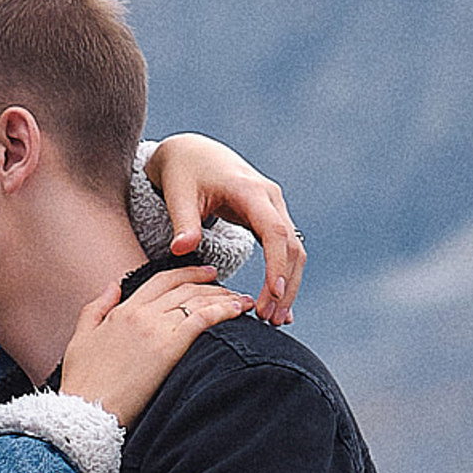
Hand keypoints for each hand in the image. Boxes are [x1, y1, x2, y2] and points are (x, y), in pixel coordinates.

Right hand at [58, 268, 251, 423]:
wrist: (84, 411)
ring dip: (224, 296)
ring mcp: (155, 329)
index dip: (187, 273)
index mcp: (123, 310)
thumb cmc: (82, 383)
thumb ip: (97, 307)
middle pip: (184, 288)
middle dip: (212, 283)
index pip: (162, 281)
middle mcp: (141, 313)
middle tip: (230, 286)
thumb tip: (113, 285)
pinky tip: (238, 310)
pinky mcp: (168, 349)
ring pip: (197, 300)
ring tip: (243, 300)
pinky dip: (223, 310)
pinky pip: (202, 319)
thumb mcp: (81, 337)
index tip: (206, 273)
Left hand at [147, 134, 306, 323]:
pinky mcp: (269, 218)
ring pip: (293, 251)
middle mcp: (270, 198)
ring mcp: (273, 208)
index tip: (273, 294)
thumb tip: (182, 248)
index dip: (277, 264)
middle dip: (285, 285)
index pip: (275, 231)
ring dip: (288, 285)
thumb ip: (183, 222)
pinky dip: (284, 276)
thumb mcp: (178, 193)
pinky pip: (284, 249)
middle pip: (292, 246)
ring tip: (274, 319)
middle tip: (270, 319)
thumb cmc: (184, 171)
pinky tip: (279, 303)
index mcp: (250, 191)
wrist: (193, 152)